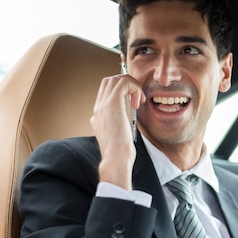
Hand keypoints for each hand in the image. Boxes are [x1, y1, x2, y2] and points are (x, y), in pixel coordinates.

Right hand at [90, 74, 145, 188]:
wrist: (116, 159)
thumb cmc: (120, 153)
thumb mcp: (117, 136)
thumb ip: (117, 125)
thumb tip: (125, 118)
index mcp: (99, 114)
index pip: (107, 91)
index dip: (123, 92)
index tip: (135, 103)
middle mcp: (99, 107)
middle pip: (110, 81)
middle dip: (127, 85)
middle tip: (138, 100)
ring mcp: (103, 104)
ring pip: (116, 79)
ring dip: (132, 85)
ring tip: (139, 101)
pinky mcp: (112, 103)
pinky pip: (124, 83)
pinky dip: (134, 88)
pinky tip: (138, 102)